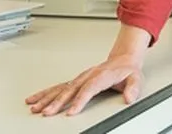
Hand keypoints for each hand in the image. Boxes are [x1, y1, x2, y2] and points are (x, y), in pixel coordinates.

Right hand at [26, 54, 143, 115]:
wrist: (124, 59)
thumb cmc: (127, 70)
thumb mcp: (136, 78)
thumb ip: (133, 88)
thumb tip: (129, 98)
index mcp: (102, 76)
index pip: (89, 88)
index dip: (80, 100)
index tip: (71, 111)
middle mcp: (89, 76)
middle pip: (71, 89)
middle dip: (58, 102)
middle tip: (48, 112)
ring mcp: (81, 78)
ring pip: (61, 88)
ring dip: (48, 98)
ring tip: (36, 107)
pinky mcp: (76, 81)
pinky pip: (58, 87)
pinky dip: (46, 93)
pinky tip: (35, 99)